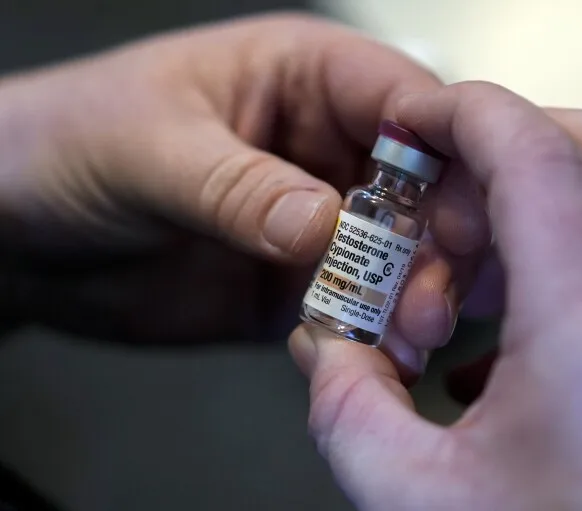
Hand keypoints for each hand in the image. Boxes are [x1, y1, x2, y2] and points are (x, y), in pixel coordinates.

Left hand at [0, 15, 489, 372]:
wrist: (18, 233)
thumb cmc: (64, 142)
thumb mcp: (146, 150)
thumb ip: (238, 188)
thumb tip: (324, 224)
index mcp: (302, 77)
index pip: (404, 100)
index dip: (447, 151)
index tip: (462, 213)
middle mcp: (324, 146)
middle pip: (423, 185)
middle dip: (438, 241)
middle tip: (429, 298)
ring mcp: (316, 219)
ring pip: (399, 253)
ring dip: (412, 295)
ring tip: (409, 336)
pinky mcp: (299, 282)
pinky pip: (355, 306)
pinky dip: (371, 331)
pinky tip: (373, 352)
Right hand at [289, 82, 581, 509]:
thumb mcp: (413, 505)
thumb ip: (346, 406)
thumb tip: (326, 349)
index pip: (540, 153)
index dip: (467, 113)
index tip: (420, 119)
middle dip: (513, 148)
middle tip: (441, 207)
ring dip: (540, 218)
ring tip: (464, 299)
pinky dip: (574, 269)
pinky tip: (511, 346)